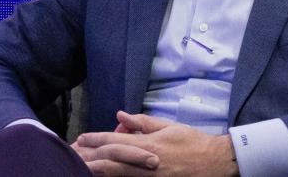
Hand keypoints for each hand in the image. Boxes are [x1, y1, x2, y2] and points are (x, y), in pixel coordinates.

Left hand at [73, 111, 238, 176]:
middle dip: (90, 158)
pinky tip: (104, 174)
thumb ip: (142, 122)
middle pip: (110, 162)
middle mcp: (144, 163)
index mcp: (148, 145)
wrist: (213, 163)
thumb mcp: (168, 126)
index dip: (96, 140)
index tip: (81, 139)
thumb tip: (121, 116)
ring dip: (97, 170)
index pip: (115, 142)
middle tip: (74, 154)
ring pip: (116, 175)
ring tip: (81, 166)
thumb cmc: (192, 142)